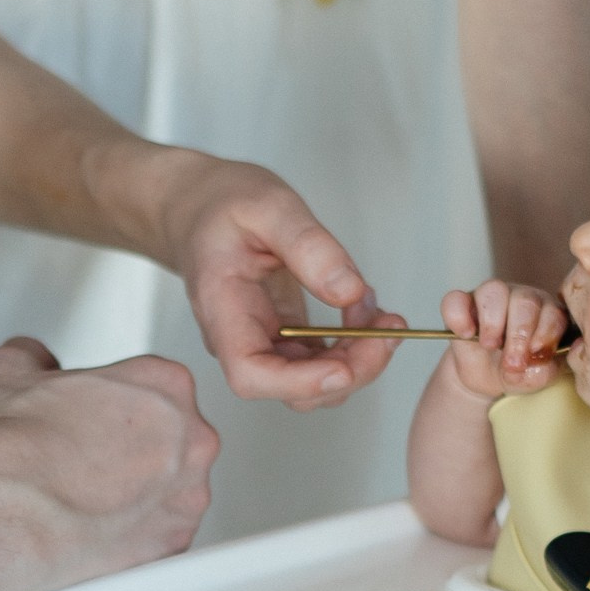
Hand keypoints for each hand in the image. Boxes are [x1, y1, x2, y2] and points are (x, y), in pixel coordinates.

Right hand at [0, 338, 220, 590]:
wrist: (9, 513)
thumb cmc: (17, 449)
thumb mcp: (7, 370)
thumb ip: (33, 356)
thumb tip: (32, 359)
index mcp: (165, 383)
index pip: (154, 387)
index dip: (117, 404)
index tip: (94, 416)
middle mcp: (192, 436)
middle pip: (173, 438)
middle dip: (136, 448)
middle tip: (91, 457)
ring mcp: (189, 493)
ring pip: (172, 489)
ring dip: (141, 491)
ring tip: (91, 496)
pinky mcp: (177, 542)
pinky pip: (163, 534)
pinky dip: (137, 533)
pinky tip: (99, 527)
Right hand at [137, 151, 404, 405]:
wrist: (201, 206)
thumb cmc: (223, 202)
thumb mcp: (268, 206)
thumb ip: (307, 246)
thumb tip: (348, 292)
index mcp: (223, 309)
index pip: (250, 374)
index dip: (299, 382)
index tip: (344, 367)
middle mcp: (239, 338)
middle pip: (292, 388)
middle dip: (349, 371)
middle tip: (388, 330)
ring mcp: (262, 342)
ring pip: (313, 381)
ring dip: (357, 361)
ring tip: (384, 317)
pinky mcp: (284, 336)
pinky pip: (321, 360)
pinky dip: (352, 346)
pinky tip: (367, 313)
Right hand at [437, 279, 572, 403]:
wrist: (487, 376)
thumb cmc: (518, 371)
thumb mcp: (534, 378)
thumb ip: (541, 373)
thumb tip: (536, 364)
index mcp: (547, 312)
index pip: (552, 312)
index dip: (545, 333)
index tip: (536, 354)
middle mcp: (522, 298)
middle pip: (524, 300)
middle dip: (519, 334)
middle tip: (511, 362)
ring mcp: (492, 297)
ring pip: (494, 290)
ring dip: (492, 321)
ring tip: (489, 345)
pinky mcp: (462, 303)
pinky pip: (455, 299)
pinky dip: (459, 316)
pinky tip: (465, 334)